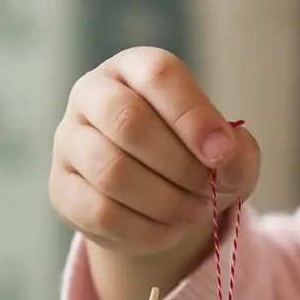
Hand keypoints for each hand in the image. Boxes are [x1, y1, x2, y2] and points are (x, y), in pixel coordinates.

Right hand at [49, 47, 260, 256]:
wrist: (162, 200)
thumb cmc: (196, 161)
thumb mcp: (230, 154)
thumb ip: (237, 152)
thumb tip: (222, 156)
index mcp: (135, 68)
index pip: (158, 75)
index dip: (193, 115)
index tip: (221, 152)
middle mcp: (93, 94)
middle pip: (129, 122)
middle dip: (180, 166)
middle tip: (207, 191)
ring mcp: (69, 141)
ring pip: (112, 172)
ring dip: (165, 202)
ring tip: (193, 212)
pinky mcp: (61, 188)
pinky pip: (101, 213)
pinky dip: (145, 230)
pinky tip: (168, 230)